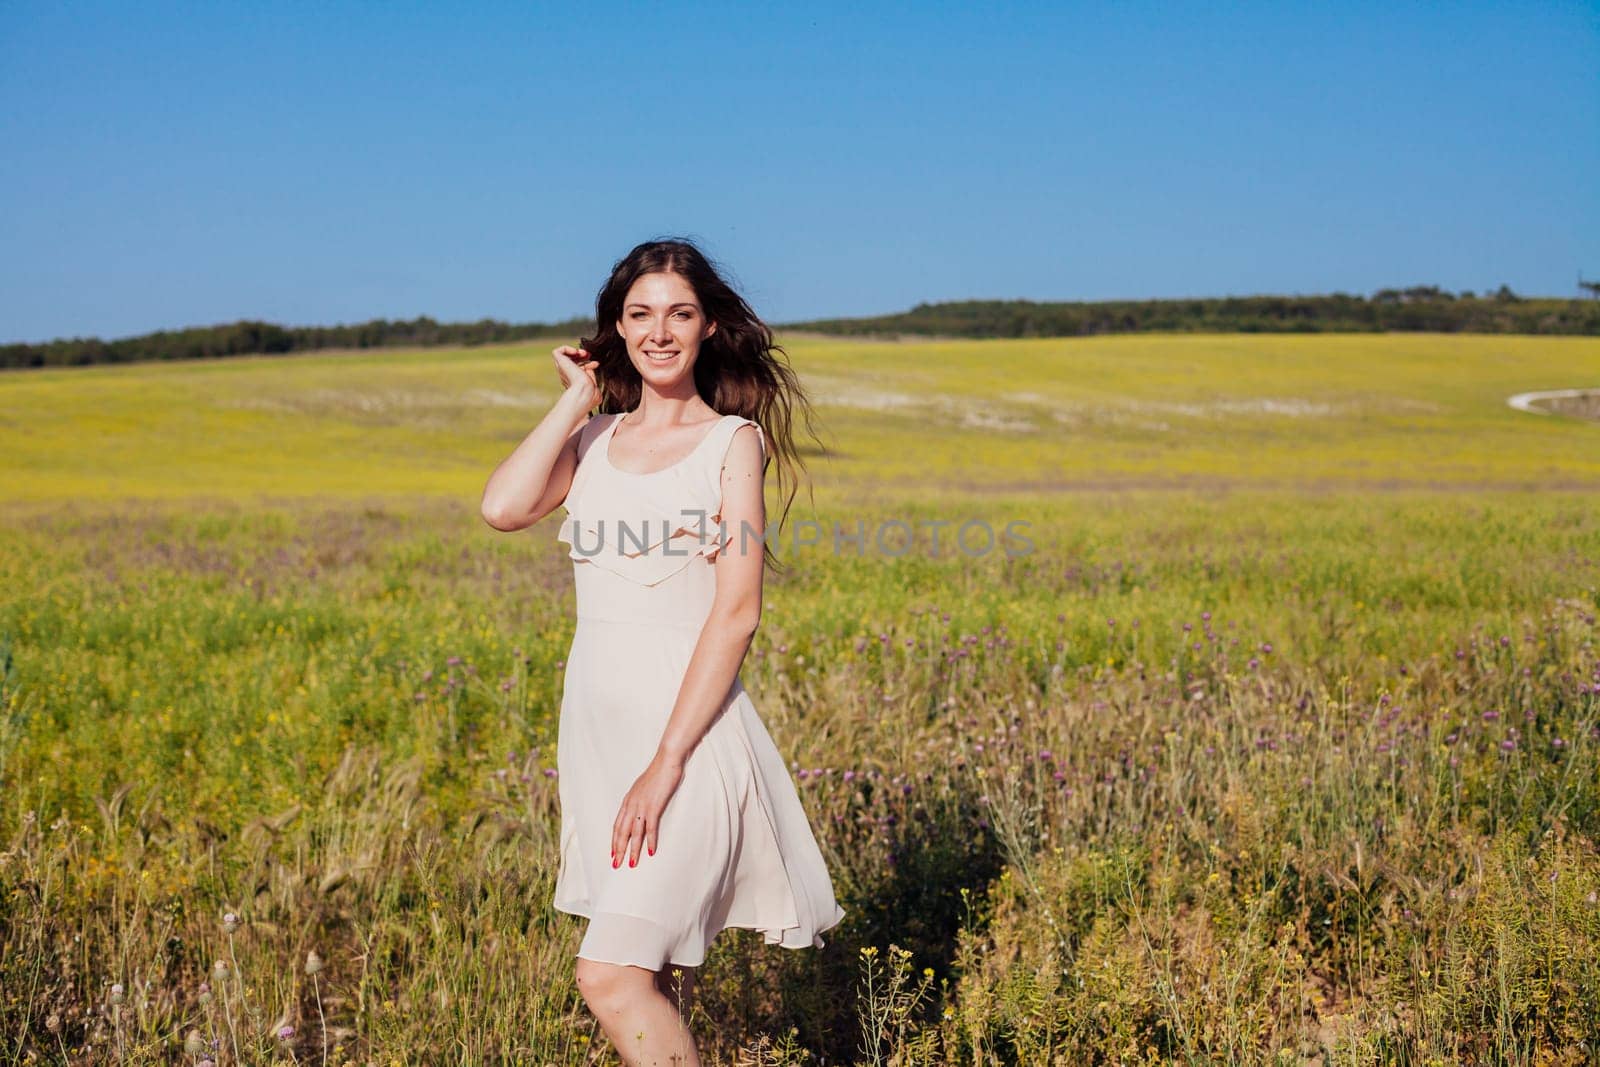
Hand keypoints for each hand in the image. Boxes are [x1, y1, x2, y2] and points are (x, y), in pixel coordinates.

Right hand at [552, 344, 597, 406]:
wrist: (585, 390)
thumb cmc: (591, 390)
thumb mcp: (593, 382)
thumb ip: (592, 373)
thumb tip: (594, 364)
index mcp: (573, 382)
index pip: (578, 370)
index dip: (588, 364)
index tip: (596, 364)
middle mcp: (566, 376)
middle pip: (571, 362)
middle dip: (581, 356)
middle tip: (589, 355)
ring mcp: (562, 369)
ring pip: (563, 356)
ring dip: (575, 351)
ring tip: (584, 353)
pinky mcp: (559, 362)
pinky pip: (558, 352)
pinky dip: (567, 349)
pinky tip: (576, 352)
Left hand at [610, 752, 684, 868]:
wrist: (667, 760)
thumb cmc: (658, 772)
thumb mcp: (644, 786)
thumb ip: (640, 798)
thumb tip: (640, 808)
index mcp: (628, 800)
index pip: (618, 824)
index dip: (615, 839)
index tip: (613, 852)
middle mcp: (632, 804)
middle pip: (622, 831)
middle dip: (619, 849)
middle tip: (616, 864)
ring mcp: (642, 805)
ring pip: (634, 833)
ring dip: (633, 850)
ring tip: (632, 863)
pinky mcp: (654, 806)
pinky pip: (651, 827)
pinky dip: (651, 840)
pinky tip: (651, 851)